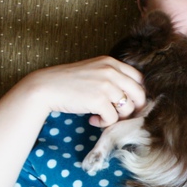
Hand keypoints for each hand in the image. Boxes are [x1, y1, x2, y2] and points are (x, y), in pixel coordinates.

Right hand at [18, 56, 145, 126]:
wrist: (46, 87)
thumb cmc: (69, 82)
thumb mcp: (94, 71)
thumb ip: (112, 78)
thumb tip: (133, 98)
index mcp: (111, 62)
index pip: (139, 79)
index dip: (138, 94)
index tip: (130, 104)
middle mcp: (111, 71)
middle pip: (139, 94)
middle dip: (133, 109)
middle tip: (121, 116)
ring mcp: (106, 85)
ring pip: (127, 108)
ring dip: (116, 117)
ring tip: (101, 117)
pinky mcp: (99, 100)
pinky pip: (112, 118)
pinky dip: (104, 123)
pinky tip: (92, 120)